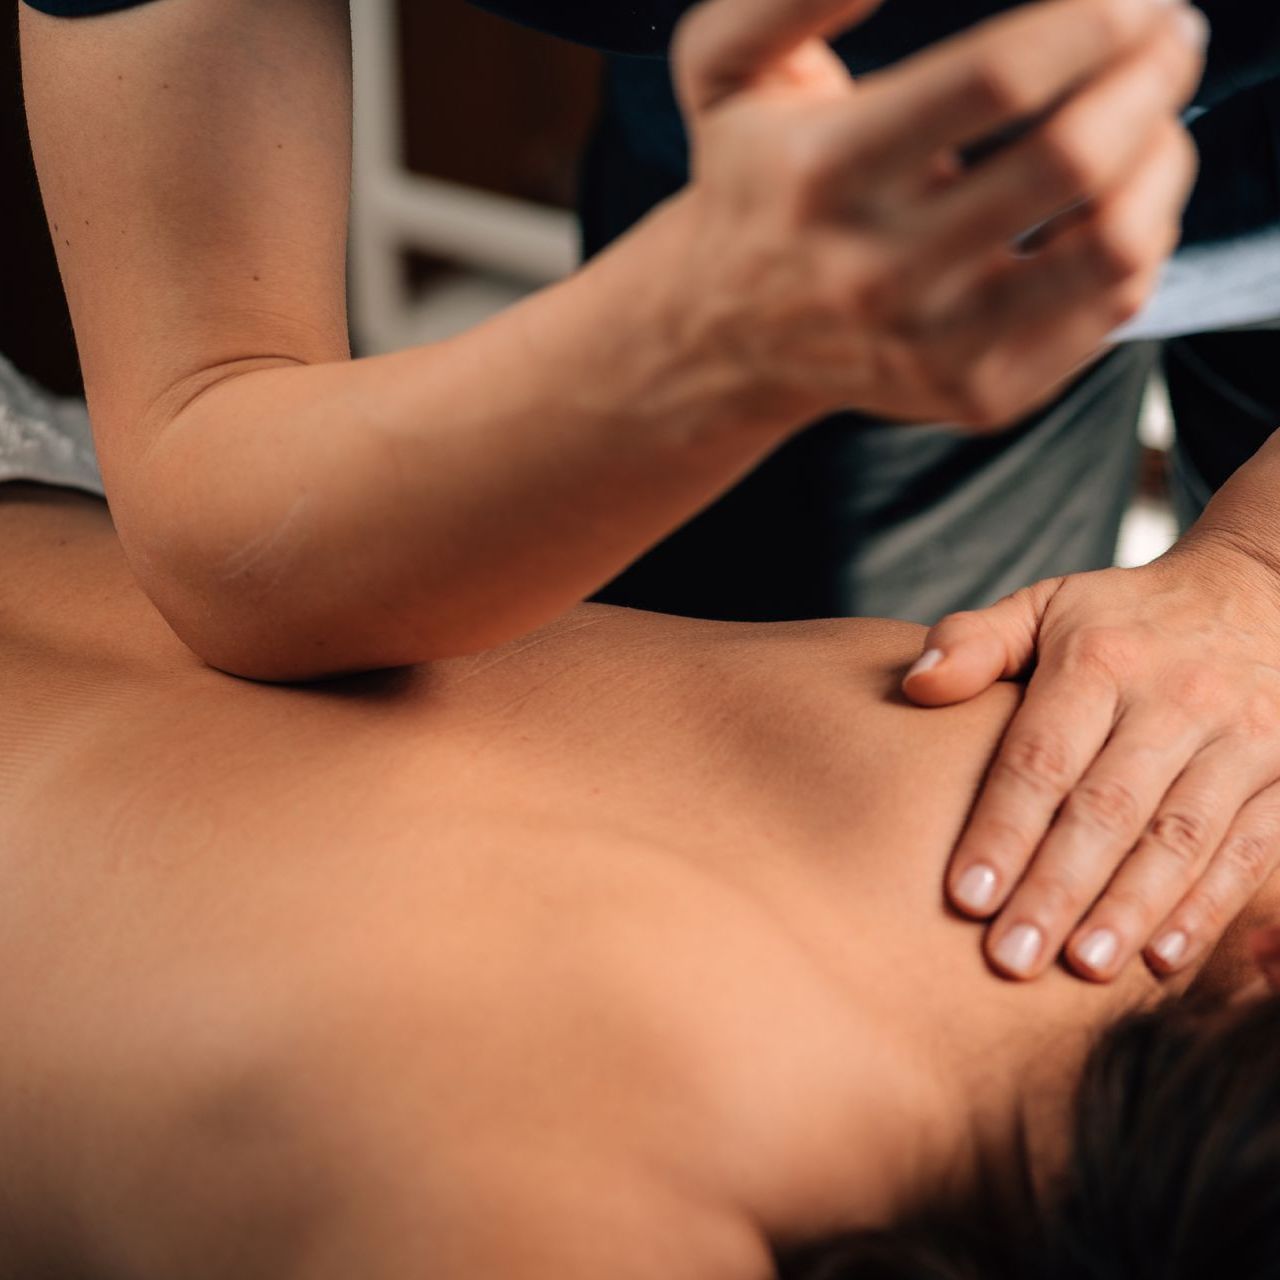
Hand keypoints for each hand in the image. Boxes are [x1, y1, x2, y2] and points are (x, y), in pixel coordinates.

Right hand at [671, 0, 1206, 430]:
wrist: (730, 334)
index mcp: (822, 174)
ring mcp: (933, 347)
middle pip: (1072, 159)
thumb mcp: (721, 69)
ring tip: (1152, 123)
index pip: (998, 80)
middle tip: (1170, 38)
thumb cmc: (750, 181)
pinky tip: (1110, 204)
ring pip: (1112, 248)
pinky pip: (1109, 310)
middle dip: (1152, 76)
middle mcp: (876, 274)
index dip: (1095, 19)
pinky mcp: (977, 392)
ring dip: (1162, 160)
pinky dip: (1140, 239)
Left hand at [902, 538, 1279, 981]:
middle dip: (1057, 888)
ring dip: (1131, 908)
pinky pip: (1249, 848)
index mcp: (1099, 660)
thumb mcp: (1046, 605)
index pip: (1042, 756)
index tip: (966, 896)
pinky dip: (1208, 907)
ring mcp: (1238, 738)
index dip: (1004, 828)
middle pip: (1107, 808)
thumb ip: (975, 641)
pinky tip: (1165, 957)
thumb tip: (915, 684)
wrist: (1260, 589)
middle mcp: (1174, 698)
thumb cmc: (1125, 616)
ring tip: (1083, 967)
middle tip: (1011, 956)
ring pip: (1180, 836)